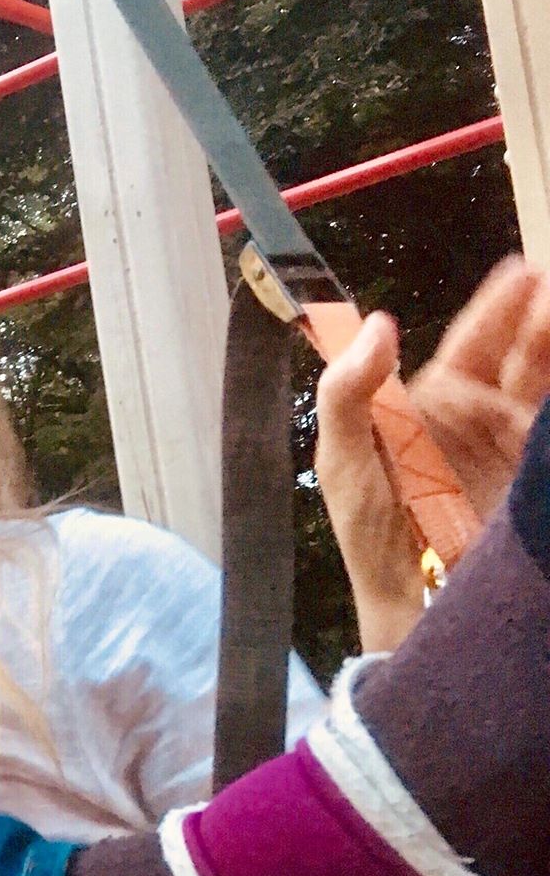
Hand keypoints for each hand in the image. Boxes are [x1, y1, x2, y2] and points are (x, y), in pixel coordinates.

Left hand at [319, 261, 549, 651]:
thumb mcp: (345, 457)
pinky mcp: (539, 480)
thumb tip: (376, 324)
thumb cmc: (370, 531)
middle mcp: (481, 420)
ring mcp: (518, 449)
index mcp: (430, 406)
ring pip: (548, 388)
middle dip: (546, 322)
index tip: (525, 273)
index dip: (498, 310)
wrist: (413, 601)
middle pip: (525, 358)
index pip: (473, 345)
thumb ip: (350, 391)